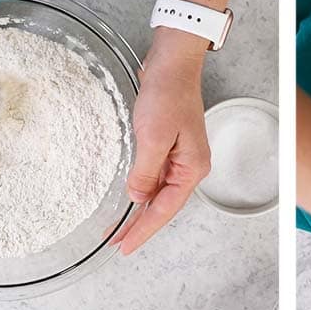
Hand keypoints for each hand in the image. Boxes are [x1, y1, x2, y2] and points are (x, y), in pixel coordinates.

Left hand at [116, 29, 209, 253]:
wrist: (172, 63)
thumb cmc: (168, 94)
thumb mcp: (154, 137)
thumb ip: (146, 171)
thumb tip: (138, 197)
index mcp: (192, 167)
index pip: (165, 209)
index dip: (143, 230)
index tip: (125, 247)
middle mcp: (189, 165)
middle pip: (163, 204)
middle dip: (141, 225)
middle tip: (117, 243)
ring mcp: (180, 155)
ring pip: (158, 191)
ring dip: (139, 209)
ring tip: (119, 226)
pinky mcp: (169, 144)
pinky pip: (155, 175)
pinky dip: (141, 188)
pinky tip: (131, 195)